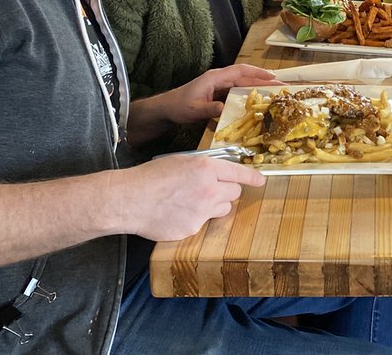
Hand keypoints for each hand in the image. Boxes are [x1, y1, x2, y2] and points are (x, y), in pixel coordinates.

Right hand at [119, 156, 263, 240]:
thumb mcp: (181, 162)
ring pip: (223, 209)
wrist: (130, 199)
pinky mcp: (193, 228)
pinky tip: (177, 213)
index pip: (238, 173)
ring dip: (214, 205)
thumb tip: (217, 174)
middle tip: (209, 189)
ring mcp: (202, 212)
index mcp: (206, 168)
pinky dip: (195, 219)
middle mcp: (209, 189)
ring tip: (191, 201)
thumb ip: (203, 168)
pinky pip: (203, 223)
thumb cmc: (151, 177)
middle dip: (226, 190)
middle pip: (234, 192)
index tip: (261, 181)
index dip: (252, 177)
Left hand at [166, 63, 275, 125]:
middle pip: (245, 76)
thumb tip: (224, 108)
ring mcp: (219, 86)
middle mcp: (219, 79)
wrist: (166, 109)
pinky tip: (256, 102)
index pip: (240, 71)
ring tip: (273, 93)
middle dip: (263, 80)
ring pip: (242, 84)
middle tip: (280, 86)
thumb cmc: (179, 106)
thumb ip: (210, 108)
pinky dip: (248, 94)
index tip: (272, 77)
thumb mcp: (194, 109)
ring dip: (257, 87)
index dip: (257, 73)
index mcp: (215, 77)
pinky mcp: (218, 93)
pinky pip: (237, 91)